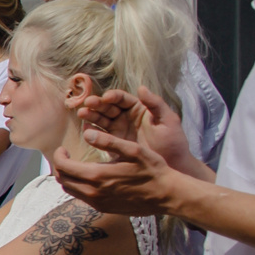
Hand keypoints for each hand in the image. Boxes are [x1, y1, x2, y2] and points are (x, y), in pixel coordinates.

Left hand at [50, 130, 188, 217]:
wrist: (167, 195)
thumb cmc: (153, 170)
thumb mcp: (133, 150)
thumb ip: (108, 141)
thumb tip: (86, 133)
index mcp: (97, 175)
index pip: (63, 166)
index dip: (59, 156)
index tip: (63, 148)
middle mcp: (93, 192)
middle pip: (63, 180)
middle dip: (60, 166)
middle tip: (67, 156)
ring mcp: (98, 203)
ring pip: (70, 190)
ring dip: (68, 177)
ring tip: (76, 165)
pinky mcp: (104, 208)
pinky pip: (82, 197)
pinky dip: (79, 186)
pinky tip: (89, 177)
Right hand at [80, 86, 194, 172]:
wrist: (172, 167)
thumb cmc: (173, 143)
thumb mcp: (168, 121)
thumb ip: (156, 104)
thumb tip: (141, 88)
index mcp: (139, 109)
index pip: (122, 99)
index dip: (113, 97)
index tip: (106, 98)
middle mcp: (126, 117)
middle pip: (108, 107)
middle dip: (97, 105)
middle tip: (87, 104)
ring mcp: (119, 130)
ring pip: (101, 119)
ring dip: (91, 116)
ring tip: (82, 114)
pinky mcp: (113, 144)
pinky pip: (100, 135)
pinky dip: (91, 131)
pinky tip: (86, 129)